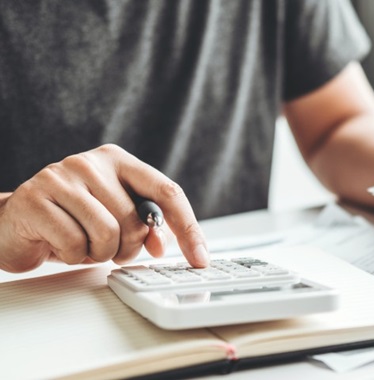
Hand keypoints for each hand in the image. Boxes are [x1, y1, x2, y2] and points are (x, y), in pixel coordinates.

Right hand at [0, 144, 207, 272]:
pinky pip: (75, 244)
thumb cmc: (71, 219)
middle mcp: (92, 162)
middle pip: (138, 221)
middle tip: (106, 248)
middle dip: (127, 248)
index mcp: (119, 161)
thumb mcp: (114, 218)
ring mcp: (62, 176)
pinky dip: (73, 256)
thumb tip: (162, 243)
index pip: (167, 192)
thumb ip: (144, 226)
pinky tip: (60, 244)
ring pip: (108, 234)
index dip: (188, 228)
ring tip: (82, 244)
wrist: (12, 222)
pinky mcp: (36, 198)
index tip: (200, 257)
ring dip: (99, 254)